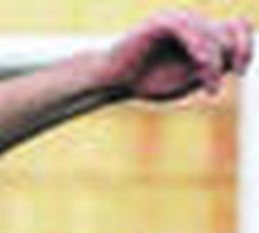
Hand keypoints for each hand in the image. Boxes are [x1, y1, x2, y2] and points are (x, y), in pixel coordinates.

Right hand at [97, 11, 250, 101]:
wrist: (110, 80)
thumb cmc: (145, 82)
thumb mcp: (186, 81)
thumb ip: (210, 70)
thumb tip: (233, 61)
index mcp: (202, 34)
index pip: (239, 28)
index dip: (246, 46)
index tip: (241, 71)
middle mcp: (195, 22)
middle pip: (228, 33)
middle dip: (228, 62)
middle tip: (213, 88)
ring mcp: (179, 19)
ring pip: (211, 36)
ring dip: (213, 65)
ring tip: (208, 87)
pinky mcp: (162, 22)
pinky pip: (190, 31)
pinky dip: (199, 49)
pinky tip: (200, 65)